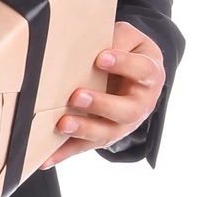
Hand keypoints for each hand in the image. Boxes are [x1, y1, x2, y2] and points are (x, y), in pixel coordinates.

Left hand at [44, 22, 167, 165]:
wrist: (134, 73)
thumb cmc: (128, 52)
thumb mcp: (128, 38)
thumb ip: (117, 38)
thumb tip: (94, 43)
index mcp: (150, 75)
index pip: (142, 70)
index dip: (124, 64)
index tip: (101, 58)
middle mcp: (141, 104)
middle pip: (128, 110)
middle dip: (102, 104)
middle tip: (77, 96)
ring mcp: (123, 124)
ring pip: (108, 133)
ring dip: (84, 130)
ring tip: (62, 124)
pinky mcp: (103, 136)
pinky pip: (84, 147)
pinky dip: (64, 153)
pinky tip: (46, 158)